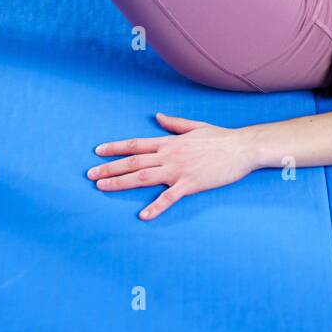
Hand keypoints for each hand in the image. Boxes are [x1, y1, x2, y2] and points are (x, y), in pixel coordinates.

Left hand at [87, 113, 259, 220]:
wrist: (242, 148)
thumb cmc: (221, 138)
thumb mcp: (195, 126)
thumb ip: (174, 124)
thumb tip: (157, 116)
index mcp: (170, 142)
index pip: (136, 144)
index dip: (115, 148)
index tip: (97, 151)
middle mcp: (170, 155)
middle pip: (133, 161)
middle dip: (109, 168)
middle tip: (90, 175)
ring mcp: (179, 170)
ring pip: (143, 177)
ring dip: (121, 182)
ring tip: (102, 187)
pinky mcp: (190, 184)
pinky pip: (169, 197)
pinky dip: (156, 207)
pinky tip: (143, 216)